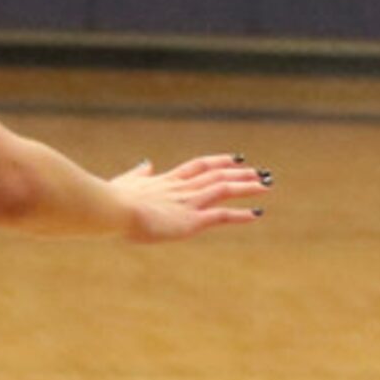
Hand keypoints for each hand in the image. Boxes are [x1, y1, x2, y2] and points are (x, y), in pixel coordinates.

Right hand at [112, 152, 266, 242]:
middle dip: (240, 173)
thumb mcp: (126, 183)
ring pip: (224, 190)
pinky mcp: (190, 220)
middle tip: (261, 172)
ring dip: (247, 187)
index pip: (199, 166)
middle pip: (217, 175)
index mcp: (166, 180)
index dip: (219, 161)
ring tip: (267, 184)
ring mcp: (188, 203)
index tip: (236, 158)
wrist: (113, 209)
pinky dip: (241, 214)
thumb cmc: (112, 199)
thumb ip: (138, 174)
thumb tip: (146, 163)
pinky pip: (222, 215)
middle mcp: (181, 188)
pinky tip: (257, 213)